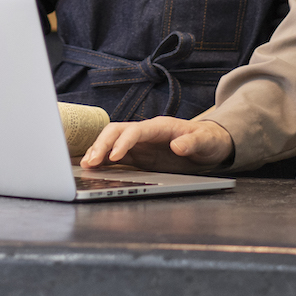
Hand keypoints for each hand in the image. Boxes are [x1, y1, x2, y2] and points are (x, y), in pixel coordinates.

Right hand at [80, 116, 233, 172]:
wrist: (209, 144)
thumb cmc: (208, 140)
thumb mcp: (206, 142)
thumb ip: (192, 143)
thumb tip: (178, 146)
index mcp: (160, 126)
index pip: (135, 130)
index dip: (123, 142)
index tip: (115, 156)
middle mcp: (146, 133)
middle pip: (117, 131)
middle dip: (102, 144)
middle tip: (91, 161)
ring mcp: (140, 144)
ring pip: (112, 142)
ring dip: (98, 151)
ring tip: (86, 165)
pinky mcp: (139, 155)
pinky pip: (117, 156)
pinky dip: (104, 160)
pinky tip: (93, 168)